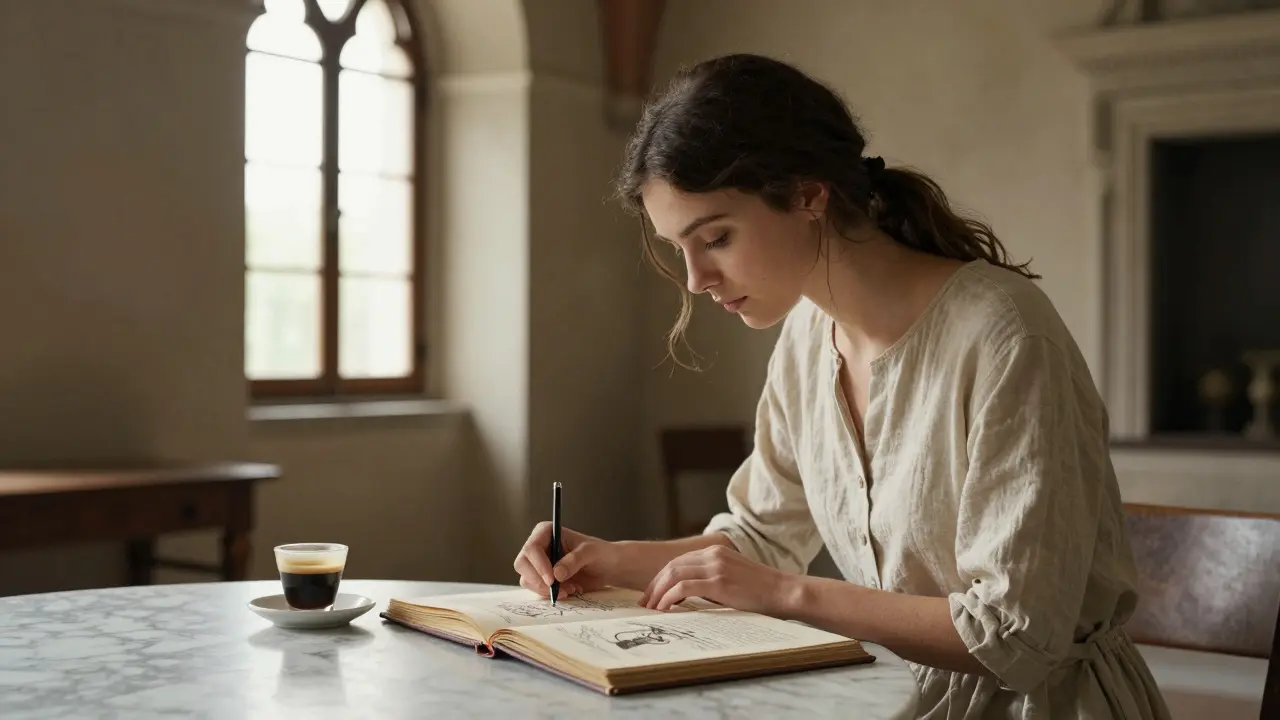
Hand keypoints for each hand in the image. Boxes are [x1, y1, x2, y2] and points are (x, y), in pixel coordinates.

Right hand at [513, 522, 617, 597]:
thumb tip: (556, 573)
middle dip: (538, 580)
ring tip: (570, 589)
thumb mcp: (591, 552)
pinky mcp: (542, 578)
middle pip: (522, 564)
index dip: (538, 565)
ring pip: (527, 579)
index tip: (552, 580)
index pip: (532, 548)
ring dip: (546, 589)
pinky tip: (569, 591)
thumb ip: (574, 560)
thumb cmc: (600, 553)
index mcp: (546, 532)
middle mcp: (538, 547)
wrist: (608, 568)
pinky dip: (550, 594)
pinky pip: (536, 589)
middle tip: (556, 590)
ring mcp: (538, 564)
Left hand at [639, 544, 796, 614]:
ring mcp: (715, 566)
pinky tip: (665, 608)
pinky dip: (669, 597)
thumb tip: (684, 595)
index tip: (651, 594)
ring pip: (674, 575)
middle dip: (654, 585)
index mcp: (714, 551)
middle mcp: (712, 554)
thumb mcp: (731, 578)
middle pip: (671, 566)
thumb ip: (710, 580)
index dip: (661, 578)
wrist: (783, 592)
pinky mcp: (718, 582)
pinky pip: (683, 588)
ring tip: (651, 608)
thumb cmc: (759, 592)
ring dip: (658, 592)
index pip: (678, 562)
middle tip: (644, 603)